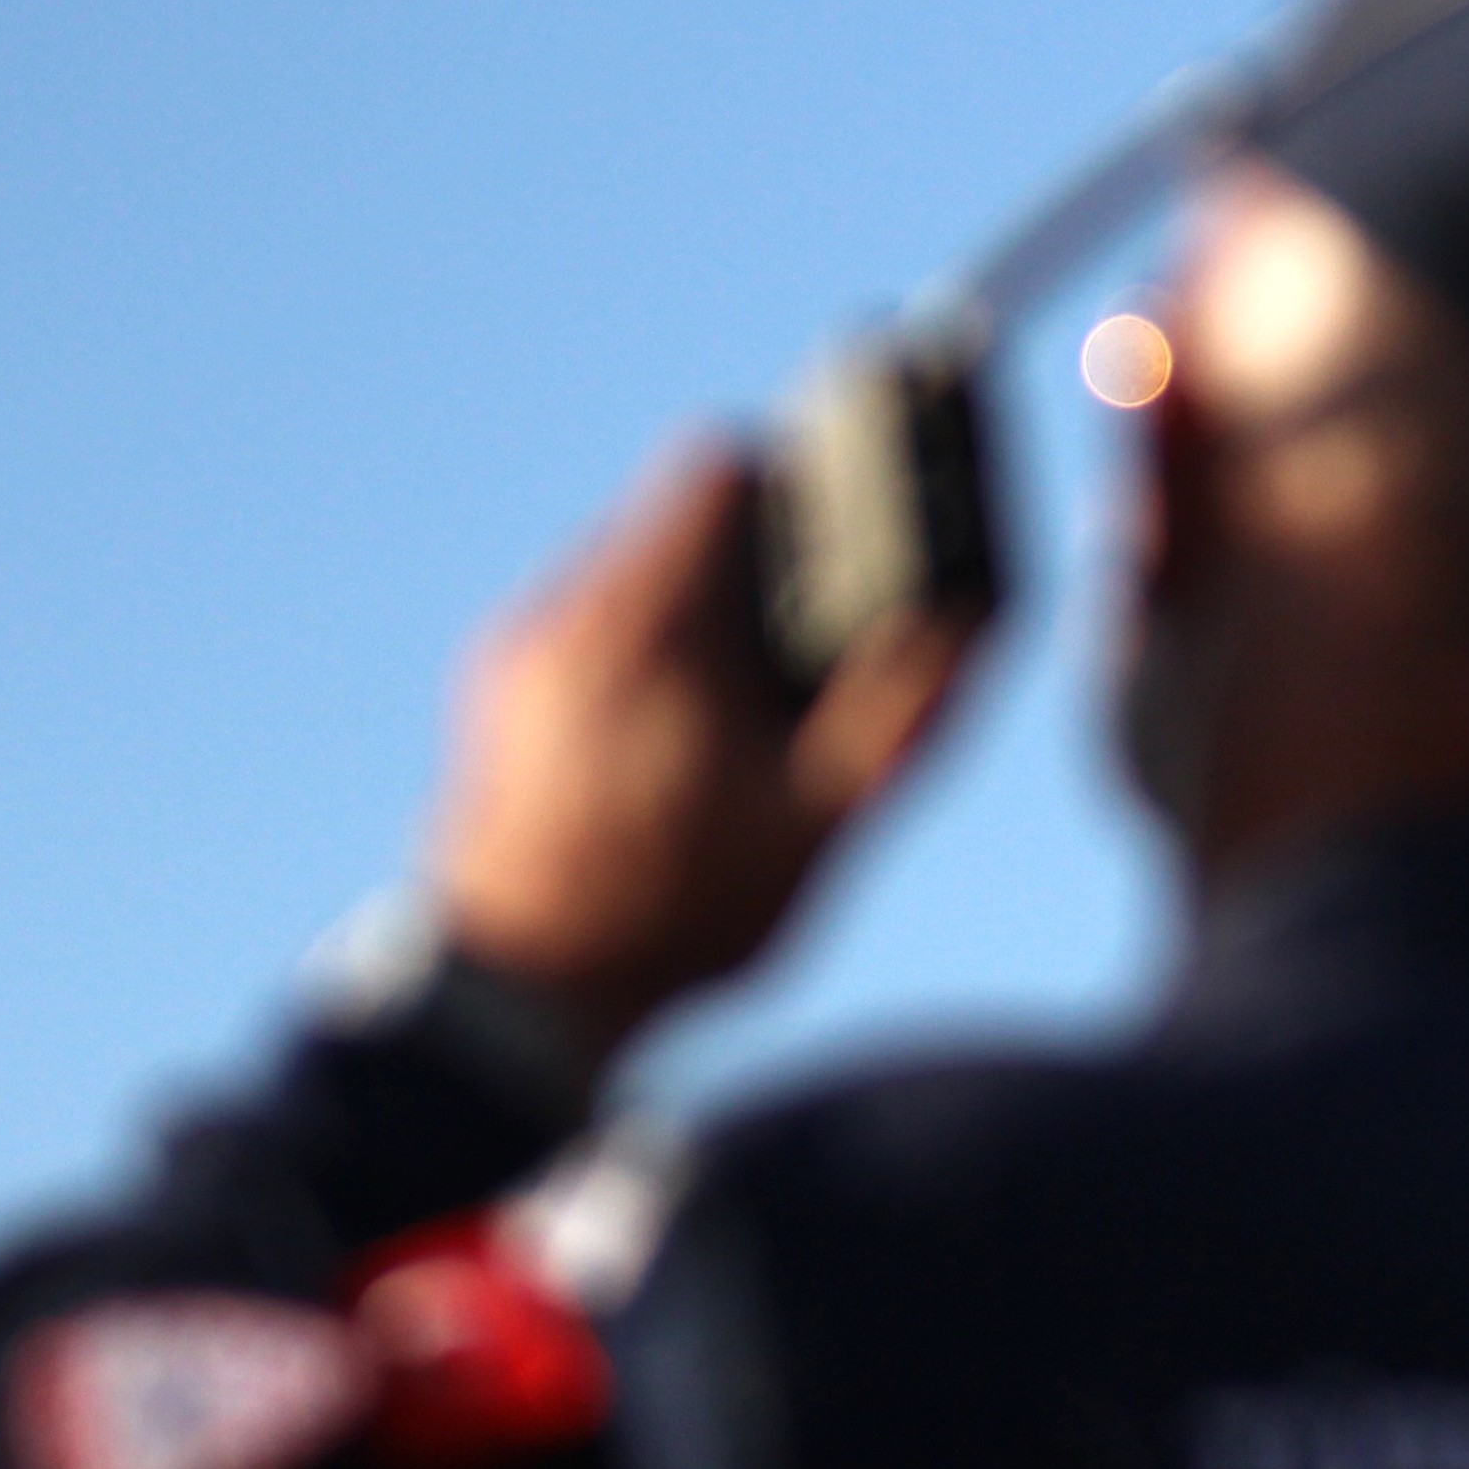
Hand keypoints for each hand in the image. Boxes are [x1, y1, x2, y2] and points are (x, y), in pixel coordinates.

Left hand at [428, 445, 981, 1067]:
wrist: (511, 1005)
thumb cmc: (673, 910)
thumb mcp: (818, 816)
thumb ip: (901, 708)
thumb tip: (976, 621)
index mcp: (650, 619)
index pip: (720, 463)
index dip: (796, 480)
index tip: (843, 537)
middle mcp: (566, 614)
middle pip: (676, 516)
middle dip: (755, 560)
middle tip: (811, 638)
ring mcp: (517, 657)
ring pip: (628, 572)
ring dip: (694, 606)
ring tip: (744, 700)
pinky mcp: (493, 702)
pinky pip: (584, 627)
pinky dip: (640, 651)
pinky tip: (675, 741)